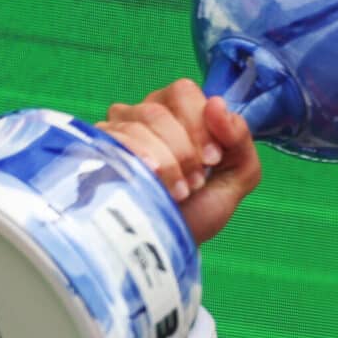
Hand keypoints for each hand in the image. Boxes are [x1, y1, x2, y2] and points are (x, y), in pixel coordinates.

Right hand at [96, 79, 260, 244]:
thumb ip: (240, 139)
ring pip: (139, 125)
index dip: (201, 123)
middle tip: (194, 182)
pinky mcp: (97, 150)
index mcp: (178, 113)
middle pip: (159, 109)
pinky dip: (142, 160)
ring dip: (167, 162)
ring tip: (178, 192)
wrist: (167, 245)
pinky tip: (152, 180)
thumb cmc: (200, 208)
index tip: (212, 160)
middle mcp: (143, 114)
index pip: (184, 92)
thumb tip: (218, 105)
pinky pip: (116, 139)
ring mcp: (116, 131)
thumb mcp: (237, 176)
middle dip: (184, 149)